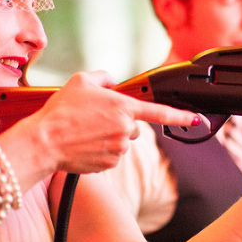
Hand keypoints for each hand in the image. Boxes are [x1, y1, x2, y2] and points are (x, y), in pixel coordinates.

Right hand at [25, 71, 204, 175]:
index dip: (181, 116)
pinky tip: (85, 145)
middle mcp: (125, 130)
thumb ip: (105, 77)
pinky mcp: (109, 164)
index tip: (197, 119)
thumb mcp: (82, 80)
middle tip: (94, 119)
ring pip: (122, 141)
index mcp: (124, 108)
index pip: (160, 112)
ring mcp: (119, 149)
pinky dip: (101, 151)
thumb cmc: (61, 111)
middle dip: (119, 122)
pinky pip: (112, 156)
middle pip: (133, 126)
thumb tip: (114, 84)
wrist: (44, 142)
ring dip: (109, 137)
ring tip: (85, 132)